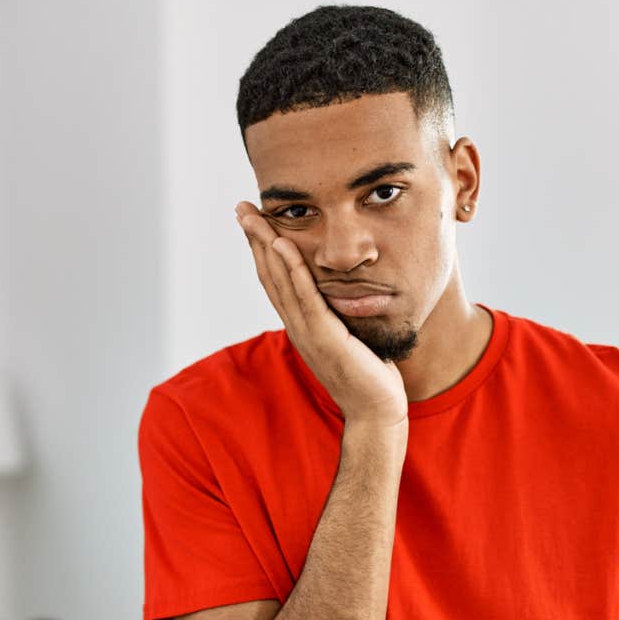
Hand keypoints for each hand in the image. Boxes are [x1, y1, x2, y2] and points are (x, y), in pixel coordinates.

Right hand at [236, 203, 407, 428]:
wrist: (376, 412)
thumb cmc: (369, 377)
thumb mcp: (350, 336)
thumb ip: (340, 315)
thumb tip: (345, 292)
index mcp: (302, 324)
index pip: (276, 280)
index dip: (263, 249)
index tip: (254, 221)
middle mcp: (297, 326)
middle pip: (269, 274)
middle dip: (255, 239)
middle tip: (242, 208)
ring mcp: (307, 332)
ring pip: (280, 281)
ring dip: (266, 246)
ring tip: (255, 217)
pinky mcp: (324, 337)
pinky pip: (305, 297)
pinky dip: (292, 269)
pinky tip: (283, 245)